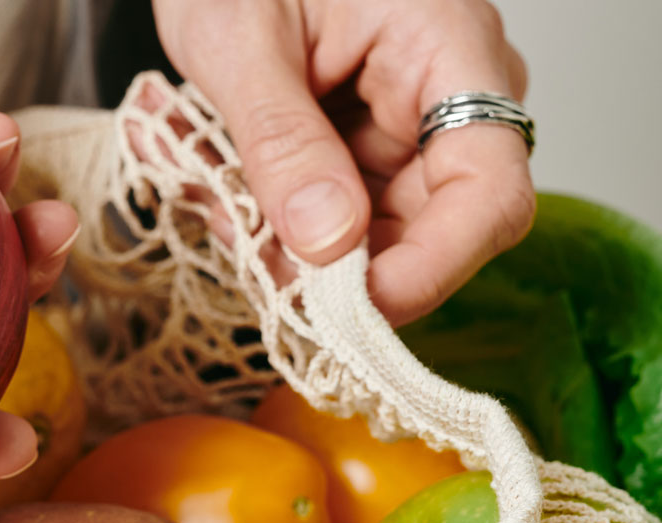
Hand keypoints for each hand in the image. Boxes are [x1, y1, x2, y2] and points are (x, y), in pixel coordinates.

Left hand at [151, 0, 534, 324]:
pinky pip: (329, 215)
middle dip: (331, 265)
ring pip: (368, 236)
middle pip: (428, 232)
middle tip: (244, 250)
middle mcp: (441, 98)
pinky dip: (269, 216)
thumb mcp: (241, 39)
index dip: (433, 268)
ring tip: (207, 181)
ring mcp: (402, 129)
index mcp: (447, 49)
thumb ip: (282, 140)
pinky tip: (214, 175)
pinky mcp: (360, 150)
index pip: (489, 192)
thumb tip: (327, 243)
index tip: (350, 308)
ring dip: (283, 239)